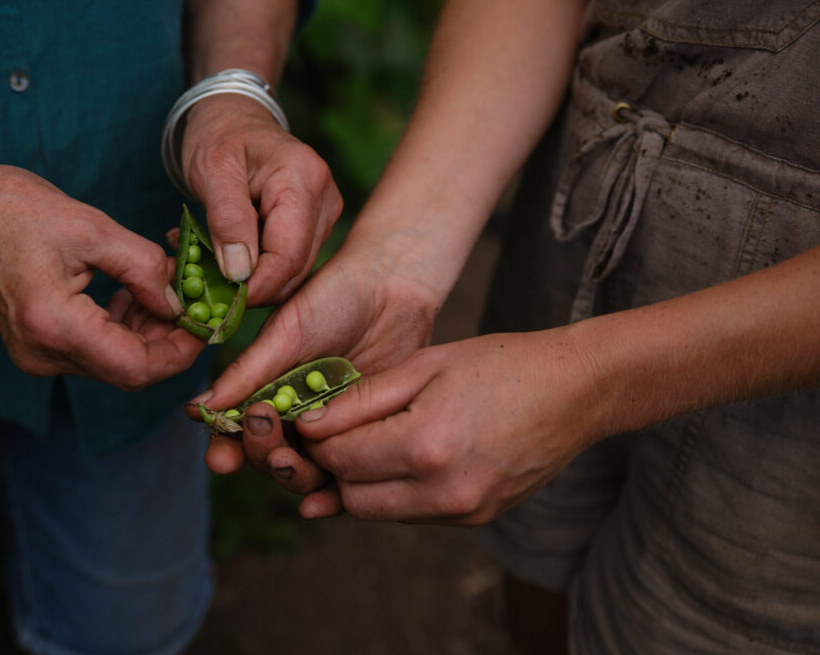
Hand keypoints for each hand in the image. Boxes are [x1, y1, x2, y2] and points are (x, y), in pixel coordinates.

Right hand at [0, 161, 203, 389]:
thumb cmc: (13, 208)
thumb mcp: (92, 228)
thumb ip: (144, 269)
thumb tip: (181, 301)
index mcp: (53, 325)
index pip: (136, 368)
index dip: (180, 351)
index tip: (207, 321)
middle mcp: (42, 353)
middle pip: (128, 371)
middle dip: (168, 339)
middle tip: (192, 300)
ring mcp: (36, 354)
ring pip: (114, 362)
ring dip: (147, 332)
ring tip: (160, 286)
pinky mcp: (37, 345)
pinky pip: (94, 350)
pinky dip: (122, 328)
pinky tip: (131, 293)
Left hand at [181, 94, 341, 305]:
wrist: (234, 117)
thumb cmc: (220, 135)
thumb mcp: (211, 169)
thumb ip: (227, 218)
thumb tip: (240, 272)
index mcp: (303, 178)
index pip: (288, 254)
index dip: (257, 285)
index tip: (222, 300)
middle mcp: (325, 197)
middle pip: (296, 267)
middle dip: (255, 286)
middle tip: (208, 286)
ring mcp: (325, 212)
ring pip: (295, 270)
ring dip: (254, 278)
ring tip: (212, 264)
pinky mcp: (316, 223)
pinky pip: (291, 260)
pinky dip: (260, 268)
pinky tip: (230, 256)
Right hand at [197, 242, 443, 485]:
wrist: (392, 285)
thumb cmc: (332, 297)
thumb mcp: (285, 332)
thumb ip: (247, 373)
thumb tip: (200, 409)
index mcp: (268, 390)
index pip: (239, 431)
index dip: (226, 448)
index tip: (221, 457)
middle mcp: (296, 415)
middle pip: (270, 458)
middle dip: (261, 456)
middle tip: (267, 438)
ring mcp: (333, 428)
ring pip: (306, 473)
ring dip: (292, 476)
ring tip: (290, 462)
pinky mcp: (369, 436)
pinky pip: (349, 476)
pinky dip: (332, 497)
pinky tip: (320, 504)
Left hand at [292, 330, 602, 522]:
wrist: (575, 390)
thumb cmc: (499, 365)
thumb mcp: (425, 365)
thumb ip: (362, 399)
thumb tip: (309, 424)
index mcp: (426, 446)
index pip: (340, 458)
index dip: (316, 438)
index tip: (311, 417)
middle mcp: (443, 492)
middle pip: (353, 497)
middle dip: (334, 466)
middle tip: (334, 432)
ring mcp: (463, 512)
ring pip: (379, 512)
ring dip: (363, 482)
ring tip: (368, 441)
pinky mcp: (476, 520)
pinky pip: (413, 514)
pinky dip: (396, 491)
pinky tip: (403, 456)